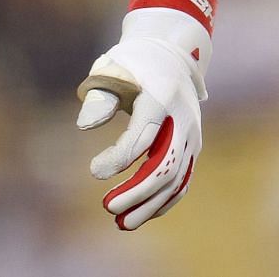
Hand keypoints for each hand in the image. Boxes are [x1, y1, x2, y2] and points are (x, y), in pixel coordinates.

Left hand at [75, 6, 209, 228]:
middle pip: (164, 166)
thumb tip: (85, 126)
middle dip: (137, 192)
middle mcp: (183, 120)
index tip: (93, 172)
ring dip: (150, 205)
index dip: (118, 159)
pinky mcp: (194, 147)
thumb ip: (99, 95)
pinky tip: (142, 213)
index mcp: (161, 98)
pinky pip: (182, 180)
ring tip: (121, 223)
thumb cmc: (133, 62)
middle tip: (107, 208)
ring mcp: (193, 136)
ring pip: (176, 179)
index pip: (142, 137)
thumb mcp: (111, 67)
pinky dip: (164, 200)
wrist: (172, 54)